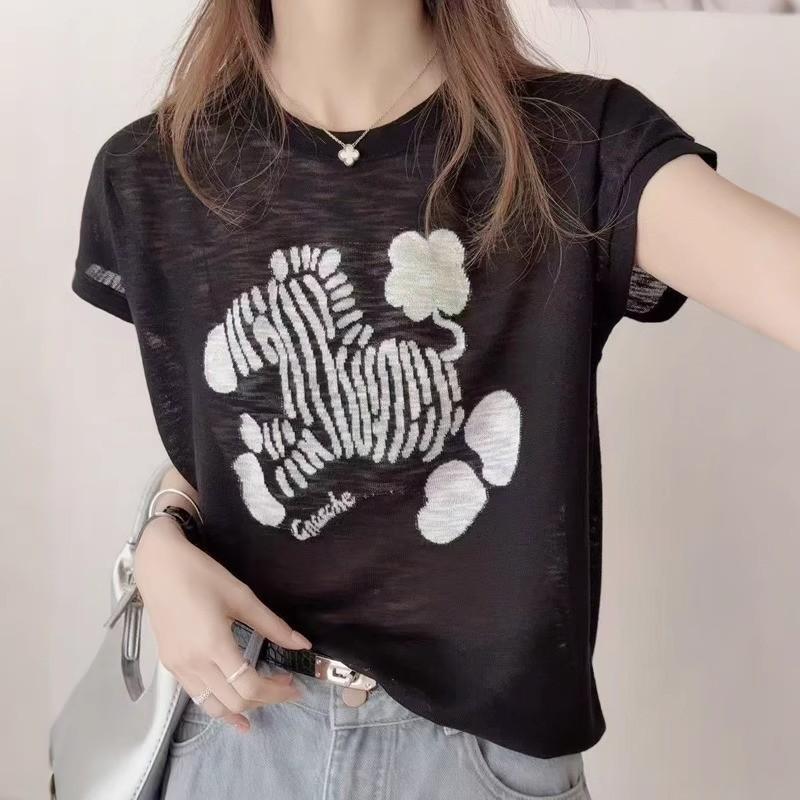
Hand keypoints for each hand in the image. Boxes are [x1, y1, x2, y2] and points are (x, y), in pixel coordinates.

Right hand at [132, 517, 311, 731]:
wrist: (159, 568)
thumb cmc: (200, 576)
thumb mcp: (242, 597)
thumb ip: (272, 625)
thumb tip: (302, 644)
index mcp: (214, 645)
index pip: (249, 687)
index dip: (276, 692)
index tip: (294, 687)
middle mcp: (194, 663)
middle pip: (234, 701)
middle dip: (265, 701)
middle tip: (283, 686)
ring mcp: (178, 667)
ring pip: (213, 707)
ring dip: (241, 708)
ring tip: (263, 699)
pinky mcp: (170, 665)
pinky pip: (197, 696)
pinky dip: (219, 704)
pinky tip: (232, 702)